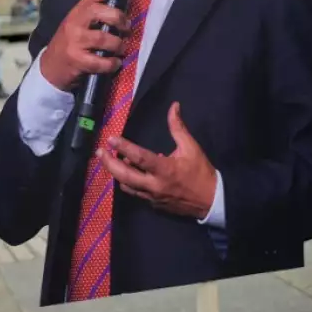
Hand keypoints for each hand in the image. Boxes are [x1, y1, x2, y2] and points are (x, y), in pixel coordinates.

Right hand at [37, 0, 128, 89]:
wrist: (49, 67)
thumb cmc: (68, 45)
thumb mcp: (75, 26)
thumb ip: (91, 17)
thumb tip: (120, 13)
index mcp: (75, 14)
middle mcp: (73, 24)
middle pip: (97, 12)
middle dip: (118, 18)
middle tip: (127, 28)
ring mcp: (74, 42)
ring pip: (102, 38)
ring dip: (118, 44)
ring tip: (122, 48)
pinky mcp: (76, 60)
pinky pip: (100, 61)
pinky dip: (112, 63)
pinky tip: (115, 63)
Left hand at [99, 102, 216, 219]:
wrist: (212, 200)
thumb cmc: (201, 172)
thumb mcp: (191, 147)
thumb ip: (178, 127)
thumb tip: (174, 106)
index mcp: (164, 169)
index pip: (139, 157)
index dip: (123, 147)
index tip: (110, 139)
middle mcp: (155, 185)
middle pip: (125, 176)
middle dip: (110, 164)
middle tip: (100, 152)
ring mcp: (153, 197)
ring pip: (127, 186)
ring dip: (118, 174)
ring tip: (113, 161)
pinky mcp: (154, 204)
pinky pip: (136, 193)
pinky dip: (129, 183)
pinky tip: (129, 174)